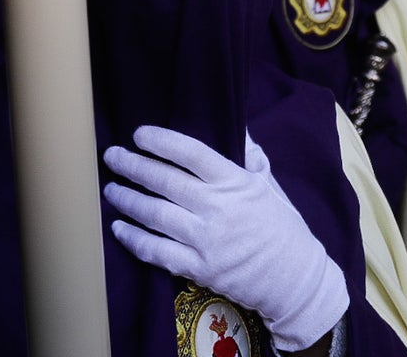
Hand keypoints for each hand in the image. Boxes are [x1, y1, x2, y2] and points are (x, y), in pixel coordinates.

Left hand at [103, 126, 347, 352]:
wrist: (296, 280)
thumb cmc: (282, 227)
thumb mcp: (268, 185)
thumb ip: (249, 154)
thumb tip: (236, 125)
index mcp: (235, 183)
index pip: (192, 153)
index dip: (162, 141)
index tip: (138, 134)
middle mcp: (219, 209)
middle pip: (165, 181)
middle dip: (132, 166)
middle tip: (112, 156)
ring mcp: (207, 241)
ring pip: (155, 214)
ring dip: (127, 200)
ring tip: (110, 189)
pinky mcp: (200, 269)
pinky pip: (158, 251)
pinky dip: (134, 239)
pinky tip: (119, 227)